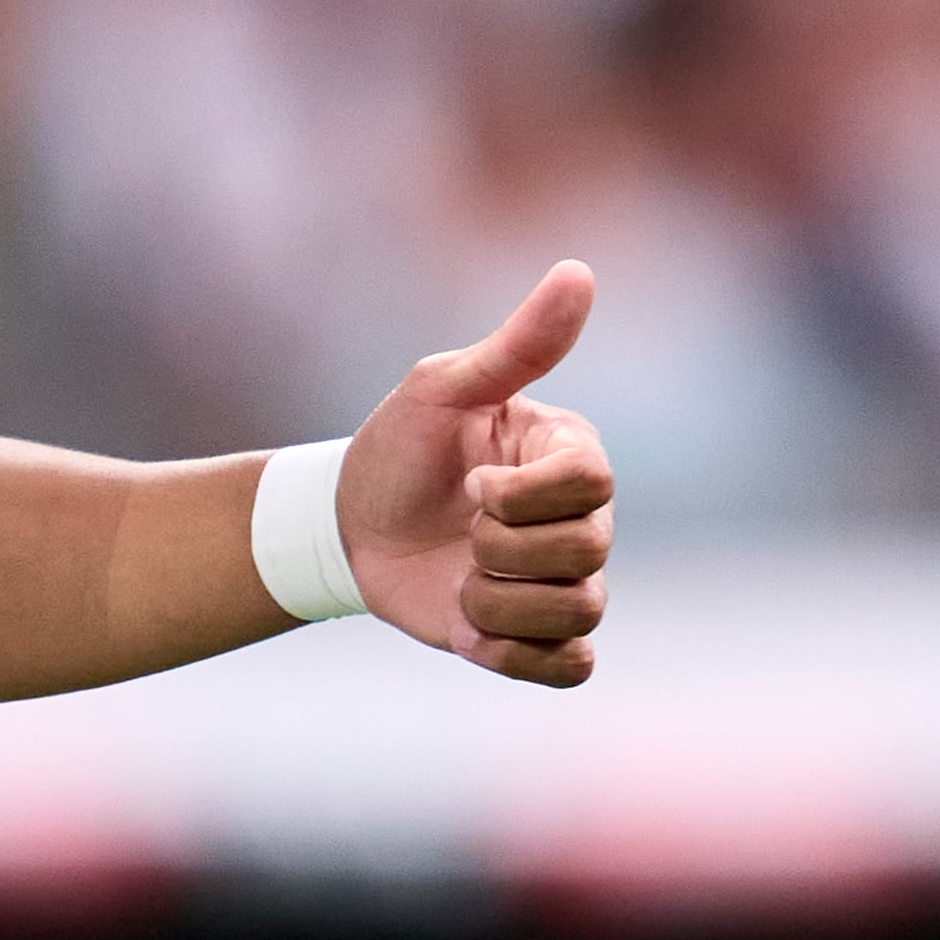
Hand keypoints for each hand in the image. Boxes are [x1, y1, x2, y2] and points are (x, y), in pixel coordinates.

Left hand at [336, 260, 614, 686]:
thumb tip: (580, 271)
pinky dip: (519, 657)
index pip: (592, 484)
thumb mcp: (441, 388)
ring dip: (500, 606)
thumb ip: (517, 344)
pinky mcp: (537, 635)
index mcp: (567, 453)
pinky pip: (571, 667)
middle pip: (587, 552)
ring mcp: (562, 580)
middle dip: (502, 550)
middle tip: (459, 531)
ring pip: (579, 613)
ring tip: (458, 585)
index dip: (525, 496)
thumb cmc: (395, 448)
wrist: (347, 528)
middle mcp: (580, 518)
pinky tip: (469, 633)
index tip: (470, 483)